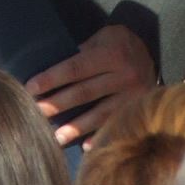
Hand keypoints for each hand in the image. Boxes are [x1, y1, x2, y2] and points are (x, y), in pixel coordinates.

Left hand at [26, 24, 155, 146]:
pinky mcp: (138, 109)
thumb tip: (51, 68)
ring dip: (75, 127)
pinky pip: (116, 125)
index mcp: (111, 54)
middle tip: (36, 114)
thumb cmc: (119, 44)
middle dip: (57, 104)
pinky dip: (100, 137)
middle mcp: (123, 75)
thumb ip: (82, 51)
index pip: (75, 68)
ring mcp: (133, 95)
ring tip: (55, 137)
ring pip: (99, 114)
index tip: (30, 89)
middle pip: (84, 93)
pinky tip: (85, 147)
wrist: (154, 53)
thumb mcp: (103, 37)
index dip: (52, 78)